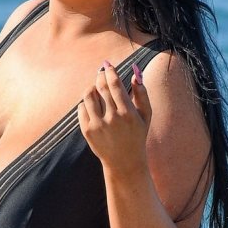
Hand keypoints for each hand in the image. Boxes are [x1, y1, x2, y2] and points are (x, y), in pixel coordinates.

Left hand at [77, 59, 151, 173]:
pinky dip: (85, 103)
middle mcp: (113, 118)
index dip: (110, 72)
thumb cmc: (137, 135)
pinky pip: (82, 109)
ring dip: (92, 88)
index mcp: (128, 113)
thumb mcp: (146, 116)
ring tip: (96, 88)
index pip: (115, 85)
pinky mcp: (88, 131)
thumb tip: (135, 72)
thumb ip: (142, 93)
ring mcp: (98, 125)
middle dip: (100, 76)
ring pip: (89, 96)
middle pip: (101, 88)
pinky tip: (92, 104)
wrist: (124, 162)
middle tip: (101, 71)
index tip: (108, 65)